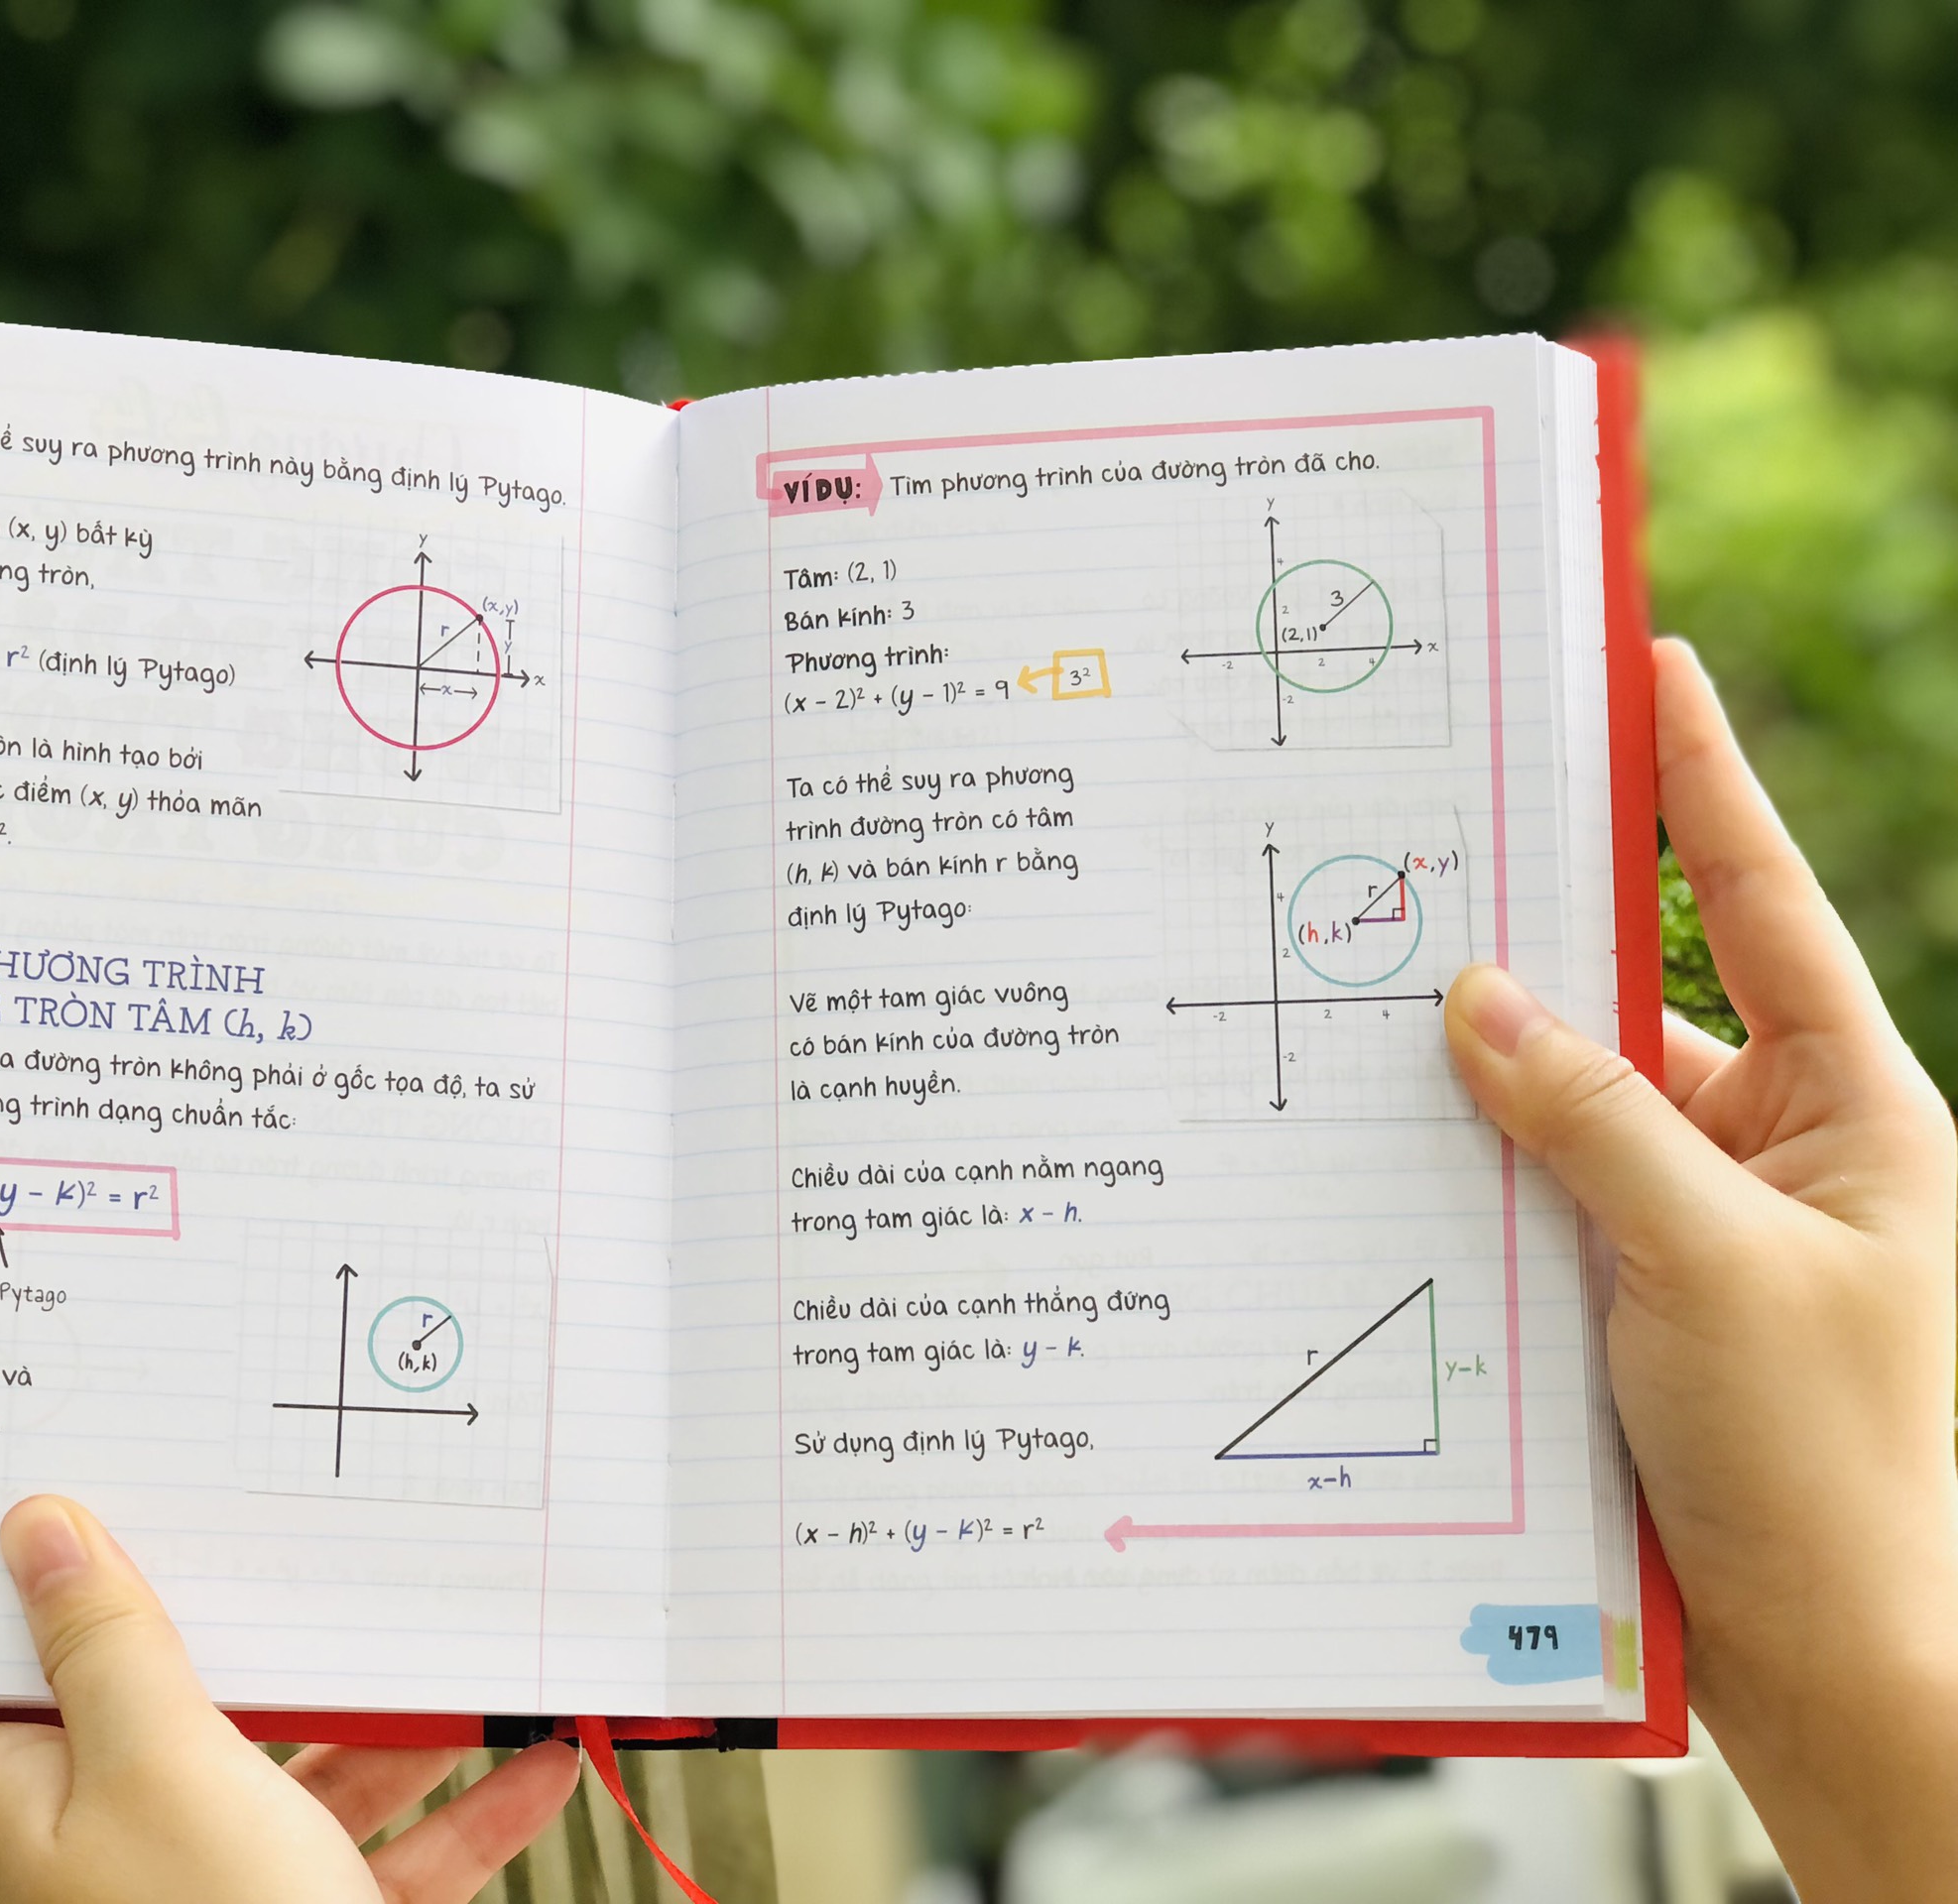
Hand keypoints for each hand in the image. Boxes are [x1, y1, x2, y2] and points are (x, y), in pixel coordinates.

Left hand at [0, 1496, 579, 1903]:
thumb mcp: (163, 1764)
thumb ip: (107, 1647)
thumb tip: (36, 1538)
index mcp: (28, 1811)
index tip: (11, 1528)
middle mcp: (110, 1852)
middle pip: (144, 1714)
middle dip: (222, 1632)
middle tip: (253, 1539)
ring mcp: (215, 1893)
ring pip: (285, 1773)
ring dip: (372, 1716)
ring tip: (433, 1646)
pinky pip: (386, 1850)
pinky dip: (460, 1808)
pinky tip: (529, 1763)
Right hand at [1443, 639, 1957, 1903]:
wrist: (1852, 1687)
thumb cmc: (1843, 1477)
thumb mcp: (1715, 1269)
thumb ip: (1596, 1120)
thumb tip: (1479, 996)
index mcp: (1857, 1118)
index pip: (1765, 908)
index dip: (1705, 781)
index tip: (1650, 664)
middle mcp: (1778, 1163)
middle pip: (1636, 1011)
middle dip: (1532, 946)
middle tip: (1422, 848)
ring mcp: (1698, 1244)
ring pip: (1563, 1123)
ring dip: (1478, 1096)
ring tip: (1363, 1030)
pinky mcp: (1627, 1323)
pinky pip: (1532, 1220)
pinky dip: (1464, 1196)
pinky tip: (1381, 1180)